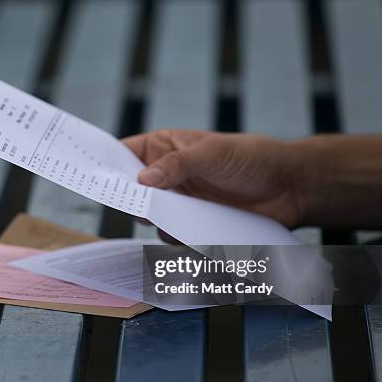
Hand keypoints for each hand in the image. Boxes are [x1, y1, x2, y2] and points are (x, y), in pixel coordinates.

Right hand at [122, 129, 304, 227]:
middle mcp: (166, 174)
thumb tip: (142, 180)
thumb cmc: (250, 157)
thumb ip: (176, 166)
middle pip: (132, 188)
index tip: (94, 177)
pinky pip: (169, 232)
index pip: (126, 153)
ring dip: (154, 218)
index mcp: (165, 147)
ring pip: (149, 214)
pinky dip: (173, 234)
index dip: (108, 165)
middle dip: (130, 197)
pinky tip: (187, 230)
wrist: (287, 187)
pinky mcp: (191, 221)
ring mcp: (178, 198)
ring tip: (168, 217)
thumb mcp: (210, 154)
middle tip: (135, 204)